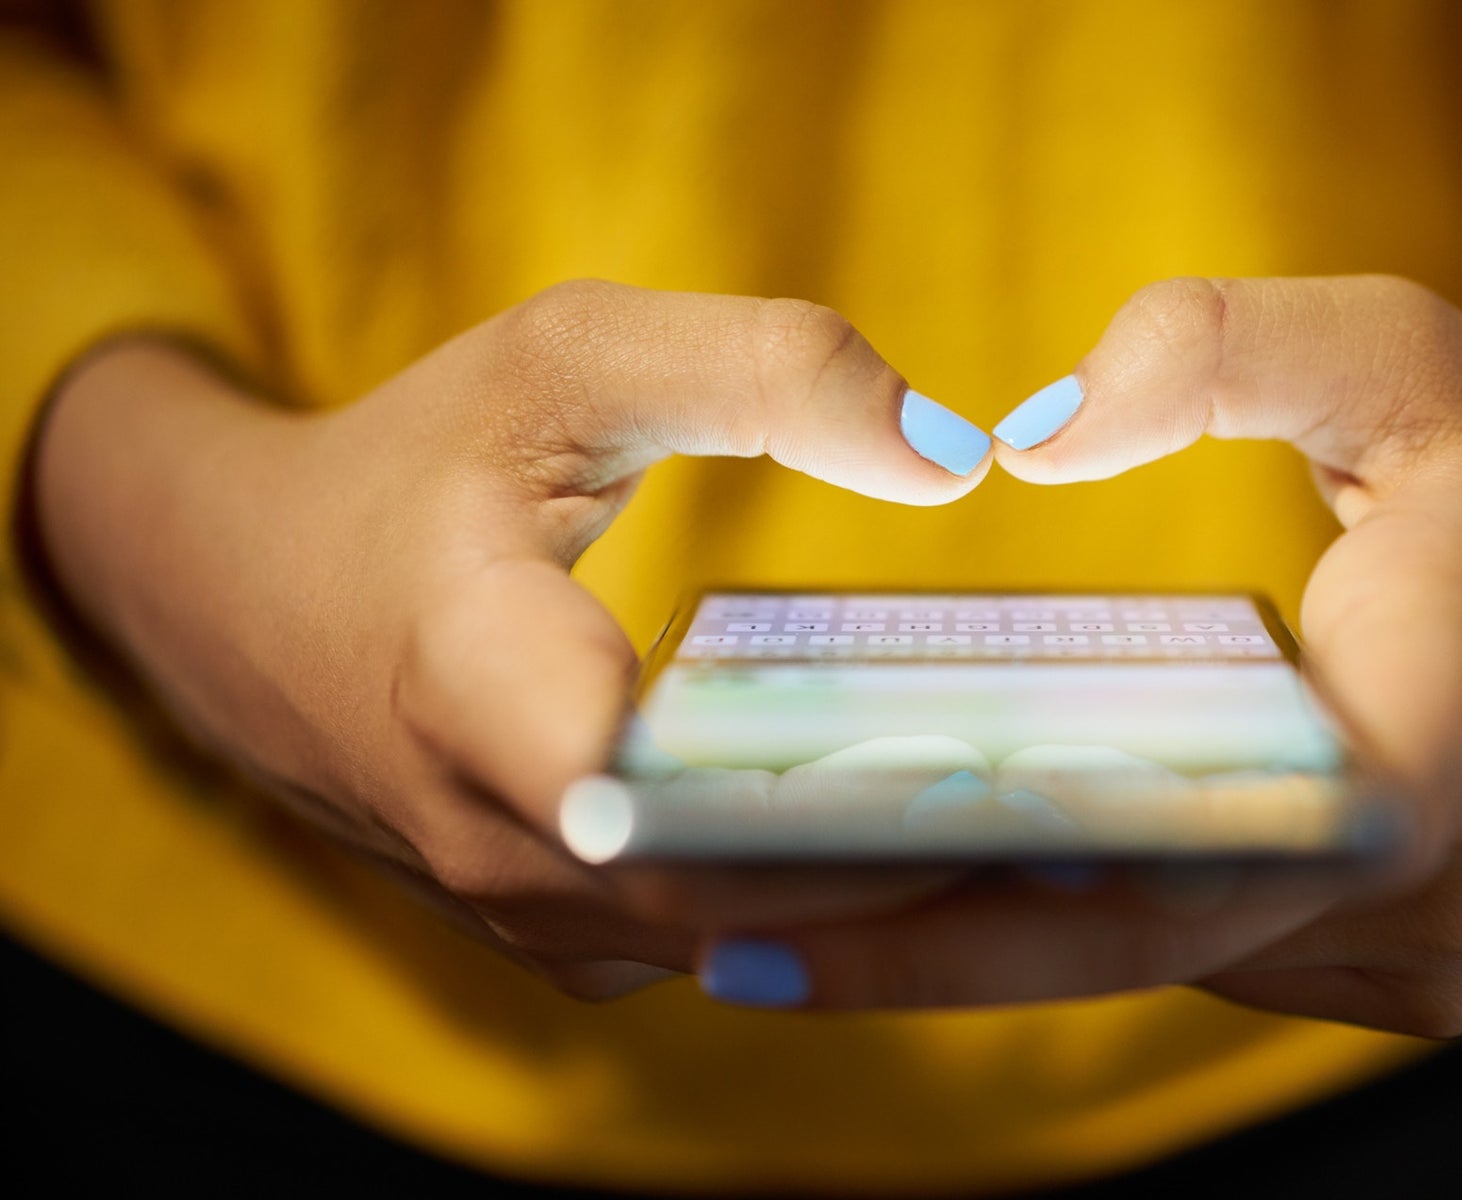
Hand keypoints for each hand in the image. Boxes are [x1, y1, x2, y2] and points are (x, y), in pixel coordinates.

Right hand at [31, 282, 995, 996]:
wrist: (241, 598)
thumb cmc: (413, 465)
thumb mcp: (566, 359)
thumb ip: (762, 369)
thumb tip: (958, 453)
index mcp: (478, 688)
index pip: (673, 800)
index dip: (843, 802)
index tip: (1007, 774)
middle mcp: (501, 847)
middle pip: (749, 895)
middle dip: (928, 862)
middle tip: (1116, 809)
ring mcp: (532, 917)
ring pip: (750, 941)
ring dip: (899, 898)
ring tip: (1075, 836)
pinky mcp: (564, 939)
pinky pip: (726, 942)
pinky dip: (836, 904)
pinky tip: (959, 844)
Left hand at [693, 276, 1461, 1034]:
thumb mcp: (1402, 355)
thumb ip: (1222, 347)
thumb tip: (1034, 435)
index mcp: (1444, 708)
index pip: (1204, 836)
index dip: (995, 884)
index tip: (803, 894)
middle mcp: (1437, 877)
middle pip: (1143, 935)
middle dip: (926, 940)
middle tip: (715, 929)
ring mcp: (1430, 957)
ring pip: (1171, 962)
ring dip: (995, 941)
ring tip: (794, 908)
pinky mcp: (1417, 985)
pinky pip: (1218, 960)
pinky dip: (1094, 930)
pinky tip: (961, 890)